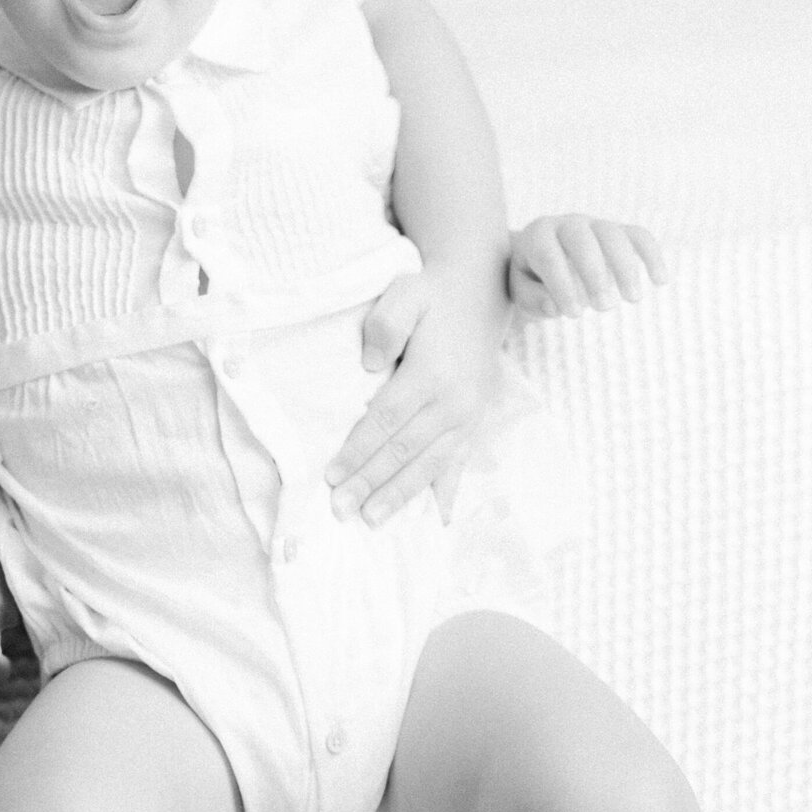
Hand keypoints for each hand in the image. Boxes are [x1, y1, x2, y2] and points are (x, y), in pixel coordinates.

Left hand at [325, 271, 501, 526]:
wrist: (480, 291)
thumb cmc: (431, 295)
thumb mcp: (405, 293)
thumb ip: (385, 324)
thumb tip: (368, 365)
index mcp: (431, 374)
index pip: (386, 420)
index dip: (358, 450)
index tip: (331, 475)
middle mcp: (454, 402)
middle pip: (404, 451)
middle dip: (371, 483)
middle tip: (341, 511)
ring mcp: (468, 416)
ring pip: (430, 465)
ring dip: (401, 495)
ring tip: (373, 520)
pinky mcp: (476, 421)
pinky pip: (460, 462)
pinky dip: (447, 491)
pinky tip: (439, 519)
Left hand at [509, 215, 666, 318]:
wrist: (543, 260)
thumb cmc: (532, 279)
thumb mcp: (522, 292)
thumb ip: (532, 299)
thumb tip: (554, 305)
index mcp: (537, 235)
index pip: (548, 256)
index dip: (562, 285)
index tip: (574, 314)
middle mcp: (566, 224)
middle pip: (582, 239)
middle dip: (595, 274)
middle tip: (604, 307)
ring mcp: (594, 224)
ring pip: (612, 234)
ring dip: (625, 266)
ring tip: (632, 299)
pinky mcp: (618, 231)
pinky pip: (638, 235)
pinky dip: (652, 255)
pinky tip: (660, 281)